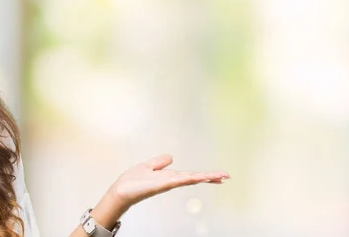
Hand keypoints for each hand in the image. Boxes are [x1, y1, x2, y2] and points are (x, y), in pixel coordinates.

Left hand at [108, 154, 228, 210]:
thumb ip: (159, 163)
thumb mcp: (148, 167)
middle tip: (226, 176)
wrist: (121, 191)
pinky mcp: (161, 185)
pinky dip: (187, 178)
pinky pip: (177, 180)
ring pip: (189, 179)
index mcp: (169, 177)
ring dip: (204, 177)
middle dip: (210, 177)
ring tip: (219, 176)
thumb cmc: (132, 182)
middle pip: (194, 178)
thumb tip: (171, 157)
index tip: (219, 175)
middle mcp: (171, 181)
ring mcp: (167, 183)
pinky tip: (196, 176)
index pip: (191, 175)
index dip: (205, 175)